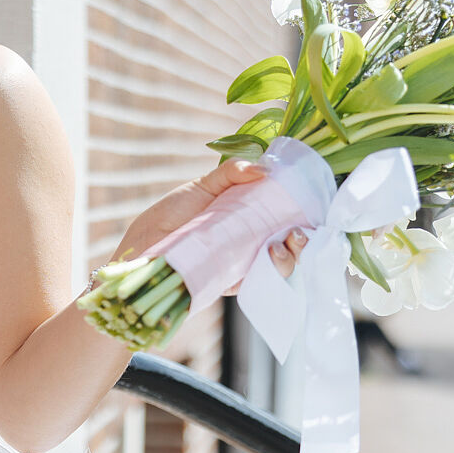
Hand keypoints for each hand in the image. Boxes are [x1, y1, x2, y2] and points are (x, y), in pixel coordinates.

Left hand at [118, 159, 307, 284]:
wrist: (142, 247)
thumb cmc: (170, 217)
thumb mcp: (203, 187)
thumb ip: (231, 173)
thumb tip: (263, 168)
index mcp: (249, 219)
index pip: (285, 219)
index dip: (304, 215)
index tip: (312, 207)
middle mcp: (251, 244)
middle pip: (291, 245)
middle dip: (304, 240)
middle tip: (298, 231)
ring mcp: (242, 265)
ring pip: (282, 267)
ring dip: (292, 257)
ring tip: (284, 243)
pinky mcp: (232, 283)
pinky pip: (262, 283)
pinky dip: (274, 272)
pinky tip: (272, 257)